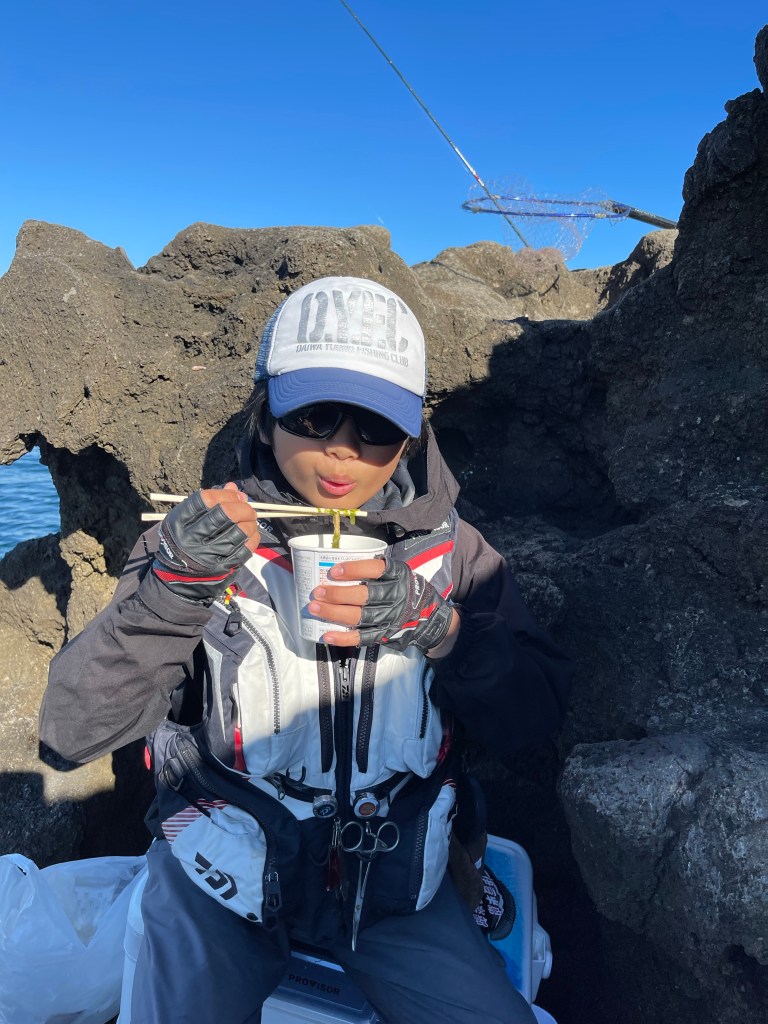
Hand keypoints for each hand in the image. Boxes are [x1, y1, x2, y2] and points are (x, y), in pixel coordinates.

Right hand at [151, 483, 260, 603]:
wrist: (177, 578)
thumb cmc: (184, 541)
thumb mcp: (187, 519)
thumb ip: (211, 502)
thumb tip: (235, 489)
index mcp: (180, 521)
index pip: (207, 499)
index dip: (226, 495)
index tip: (235, 495)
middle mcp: (193, 537)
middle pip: (226, 514)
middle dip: (243, 508)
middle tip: (248, 509)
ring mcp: (209, 554)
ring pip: (240, 531)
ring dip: (251, 523)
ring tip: (250, 521)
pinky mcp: (222, 567)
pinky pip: (246, 549)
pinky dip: (253, 538)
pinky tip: (252, 534)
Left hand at [308, 556, 455, 653]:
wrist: (430, 617)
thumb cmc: (405, 589)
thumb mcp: (399, 572)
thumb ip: (377, 569)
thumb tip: (339, 566)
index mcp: (398, 575)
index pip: (376, 569)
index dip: (354, 570)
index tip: (333, 571)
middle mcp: (396, 595)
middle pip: (364, 596)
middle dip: (338, 594)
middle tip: (317, 592)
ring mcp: (391, 617)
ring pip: (360, 616)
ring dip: (334, 613)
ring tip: (314, 608)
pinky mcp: (386, 635)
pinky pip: (363, 637)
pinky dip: (344, 638)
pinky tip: (326, 635)